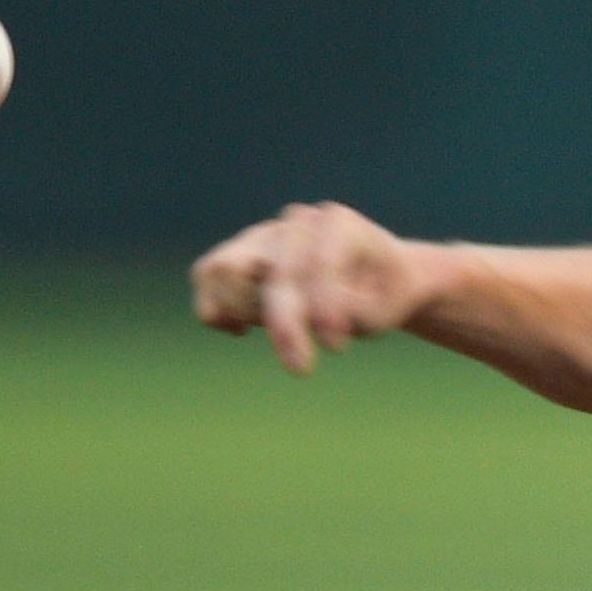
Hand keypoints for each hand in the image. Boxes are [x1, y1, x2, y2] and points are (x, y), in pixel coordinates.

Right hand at [190, 201, 431, 374]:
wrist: (379, 279)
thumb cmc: (383, 296)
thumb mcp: (385, 311)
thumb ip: (352, 312)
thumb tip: (311, 318)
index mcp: (339, 224)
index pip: (317, 265)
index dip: (323, 308)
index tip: (337, 348)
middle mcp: (297, 223)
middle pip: (269, 268)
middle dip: (280, 323)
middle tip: (302, 367)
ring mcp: (264, 233)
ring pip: (221, 269)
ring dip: (243, 311)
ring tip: (272, 333)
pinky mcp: (240, 252)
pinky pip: (206, 274)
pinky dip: (216, 308)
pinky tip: (243, 330)